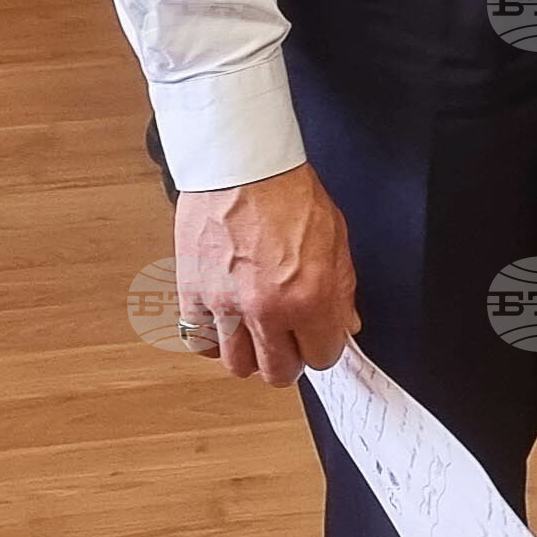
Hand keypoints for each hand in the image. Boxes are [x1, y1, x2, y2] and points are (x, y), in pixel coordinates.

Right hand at [173, 162, 358, 387]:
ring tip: (255, 330)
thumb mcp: (335, 238)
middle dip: (287, 359)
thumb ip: (341, 289)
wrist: (241, 163)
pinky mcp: (192, 293)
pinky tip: (225, 319)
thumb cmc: (288, 191)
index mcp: (308, 297)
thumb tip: (344, 324)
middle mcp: (266, 309)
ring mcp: (225, 305)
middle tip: (288, 339)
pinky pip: (198, 341)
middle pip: (276, 373)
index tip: (317, 337)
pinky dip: (212, 338)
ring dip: (249, 353)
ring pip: (235, 365)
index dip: (322, 347)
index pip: (321, 358)